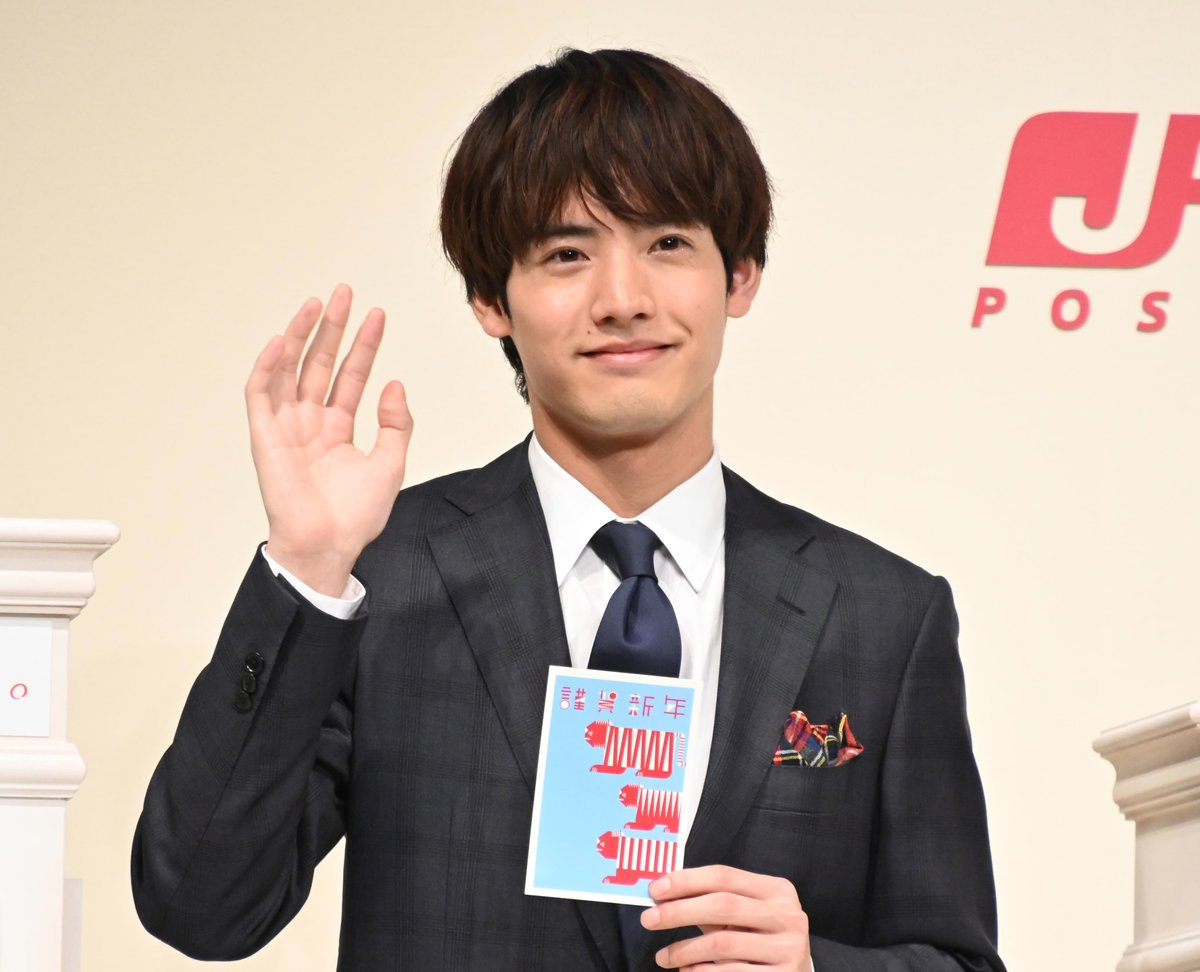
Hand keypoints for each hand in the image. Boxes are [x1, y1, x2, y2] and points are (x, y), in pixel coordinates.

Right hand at [246, 284, 411, 594]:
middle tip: (344, 292)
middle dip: (332, 327)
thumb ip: (396, 424)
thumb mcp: (390, 464)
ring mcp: (286, 426)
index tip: (378, 315)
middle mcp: (310, 422)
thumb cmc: (355, 516)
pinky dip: (267, 367)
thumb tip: (395, 384)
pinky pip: (260, 395)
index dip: (364, 345)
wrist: (329, 546)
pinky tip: (281, 341)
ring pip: (290, 370)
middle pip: (319, 363)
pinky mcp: (265, 436)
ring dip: (300, 336)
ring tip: (316, 304)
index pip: (350, 375)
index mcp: (337, 428)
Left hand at [642, 865, 810, 970]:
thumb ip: (711, 902)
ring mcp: (788, 948)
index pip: (724, 876)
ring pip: (723, 943)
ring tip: (663, 956)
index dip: (686, 880)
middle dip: (679, 911)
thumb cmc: (760, 937)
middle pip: (722, 905)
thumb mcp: (743, 915)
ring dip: (684, 949)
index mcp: (777, 889)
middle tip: (649, 918)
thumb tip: (662, 896)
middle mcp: (787, 915)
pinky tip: (686, 971)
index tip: (655, 889)